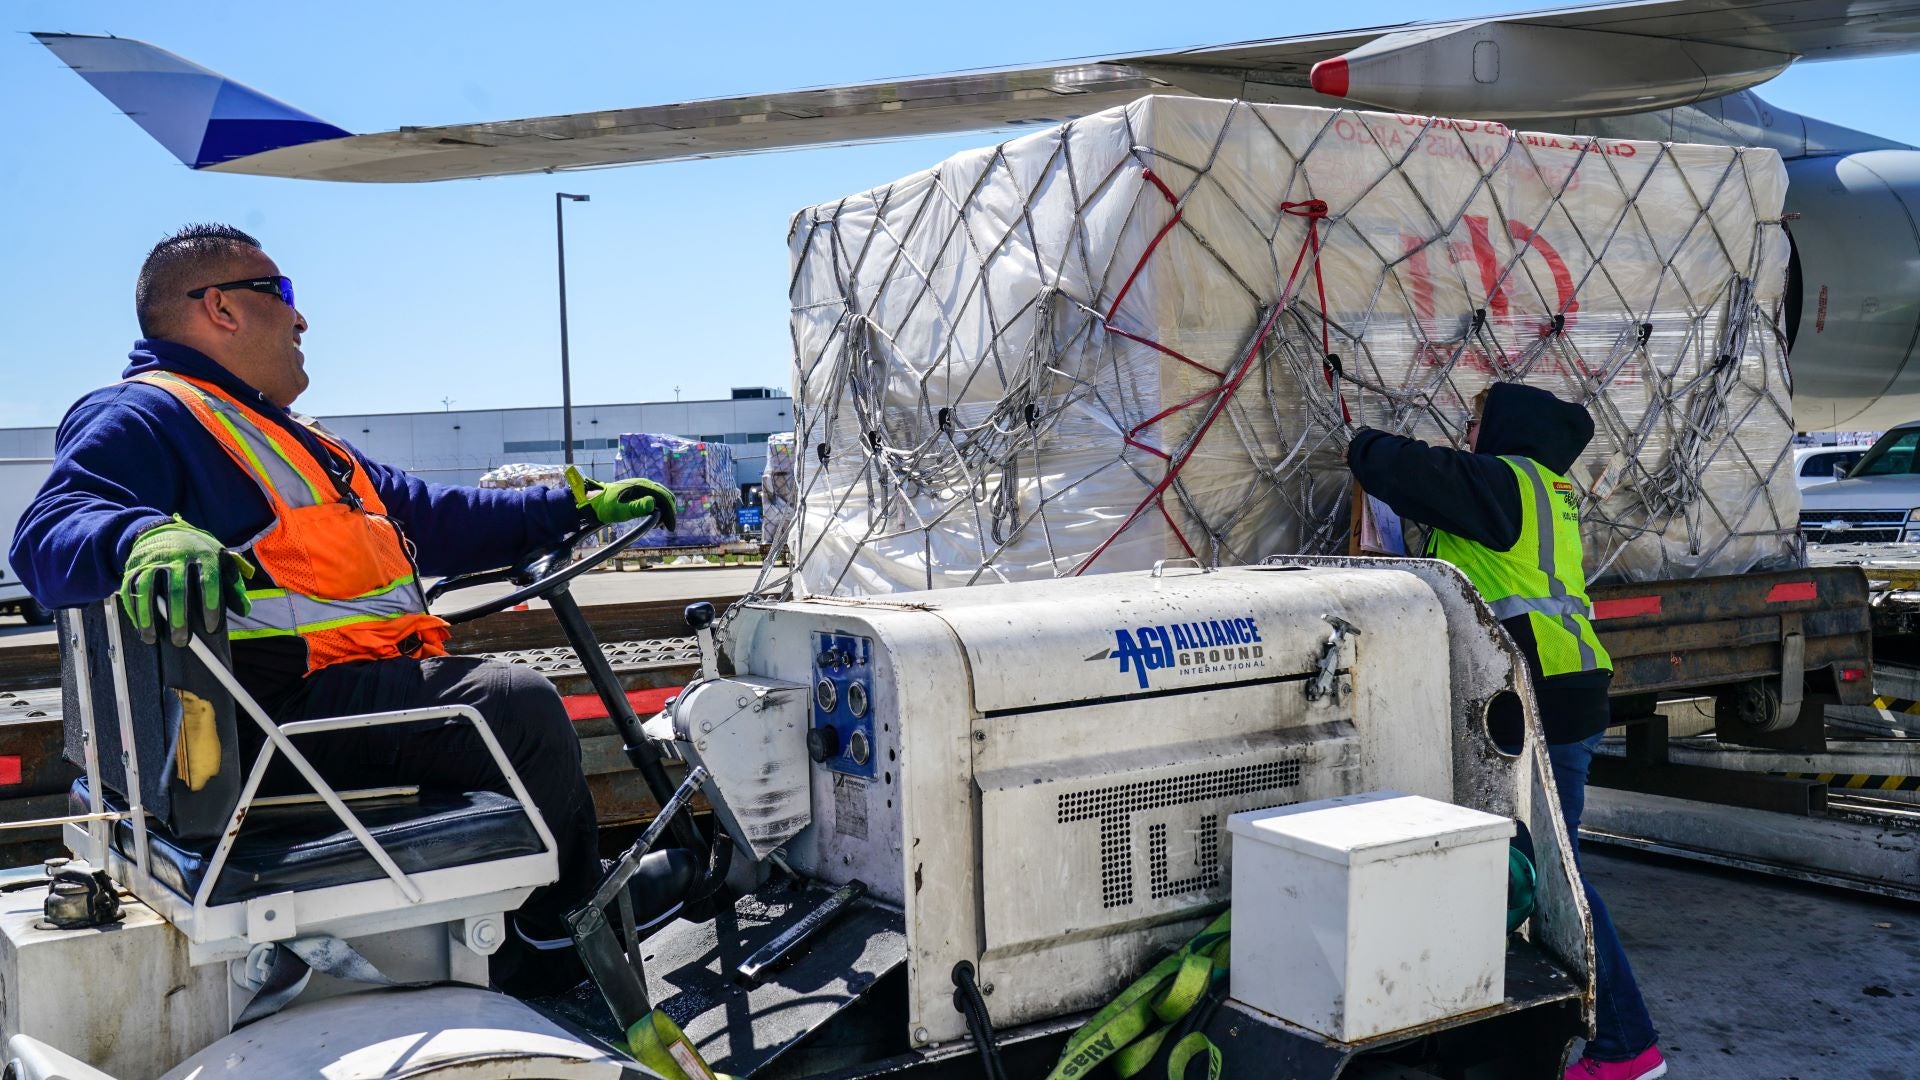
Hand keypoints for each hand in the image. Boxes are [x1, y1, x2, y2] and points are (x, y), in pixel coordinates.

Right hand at [118, 519, 253, 645]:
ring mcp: (152, 561)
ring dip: (148, 617)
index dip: (211, 604)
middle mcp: (176, 556)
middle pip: (176, 589)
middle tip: (182, 641)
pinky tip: (140, 627)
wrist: (163, 530)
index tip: (211, 627)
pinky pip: (130, 590)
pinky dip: (133, 610)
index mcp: (203, 554)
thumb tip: (244, 611)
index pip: (209, 581)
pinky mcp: (133, 566)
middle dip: (178, 617)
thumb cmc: (197, 552)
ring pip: (148, 590)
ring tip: (152, 639)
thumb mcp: (220, 560)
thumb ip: (233, 584)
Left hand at [567, 465, 676, 529]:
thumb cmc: (604, 506)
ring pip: (661, 498)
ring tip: (660, 526)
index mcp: (641, 485)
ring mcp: (642, 488)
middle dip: (669, 512)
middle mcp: (644, 484)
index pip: (663, 496)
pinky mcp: (640, 493)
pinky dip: (659, 510)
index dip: (670, 511)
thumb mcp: (618, 510)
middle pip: (665, 496)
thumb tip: (653, 503)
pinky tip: (656, 521)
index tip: (670, 526)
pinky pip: (655, 500)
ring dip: (665, 511)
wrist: (592, 501)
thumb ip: (635, 507)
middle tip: (666, 528)